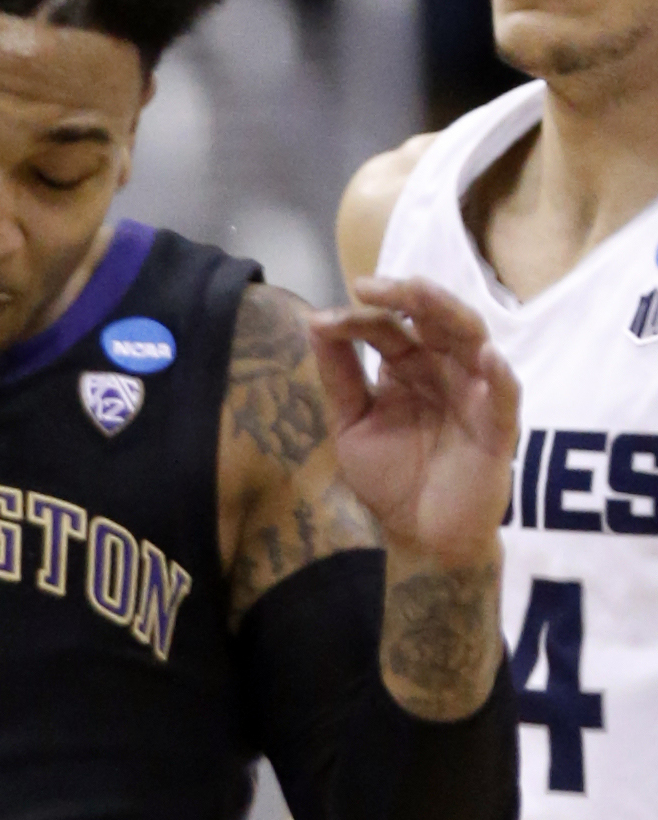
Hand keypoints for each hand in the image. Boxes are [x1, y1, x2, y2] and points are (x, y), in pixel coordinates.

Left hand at [311, 276, 520, 570]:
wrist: (419, 533)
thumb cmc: (390, 476)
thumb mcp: (352, 422)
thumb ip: (338, 376)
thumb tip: (315, 322)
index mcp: (410, 368)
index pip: (390, 329)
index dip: (360, 319)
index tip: (325, 319)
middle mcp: (445, 371)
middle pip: (435, 321)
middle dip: (407, 298)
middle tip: (369, 286)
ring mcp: (475, 395)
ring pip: (472, 341)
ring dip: (447, 315)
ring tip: (419, 295)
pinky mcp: (498, 428)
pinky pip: (504, 395)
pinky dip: (498, 375)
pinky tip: (487, 357)